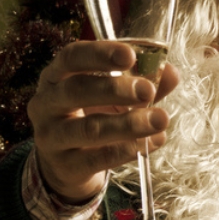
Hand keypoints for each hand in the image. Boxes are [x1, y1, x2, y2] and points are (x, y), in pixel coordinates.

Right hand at [27, 40, 179, 202]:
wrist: (64, 164)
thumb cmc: (91, 117)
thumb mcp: (113, 96)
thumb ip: (141, 82)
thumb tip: (171, 73)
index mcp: (56, 76)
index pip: (72, 56)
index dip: (100, 53)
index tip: (130, 55)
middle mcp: (47, 103)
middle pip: (76, 90)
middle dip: (116, 88)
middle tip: (148, 90)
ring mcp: (51, 136)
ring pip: (88, 128)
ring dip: (128, 123)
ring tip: (160, 119)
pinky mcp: (64, 166)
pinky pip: (97, 158)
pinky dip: (127, 149)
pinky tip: (151, 143)